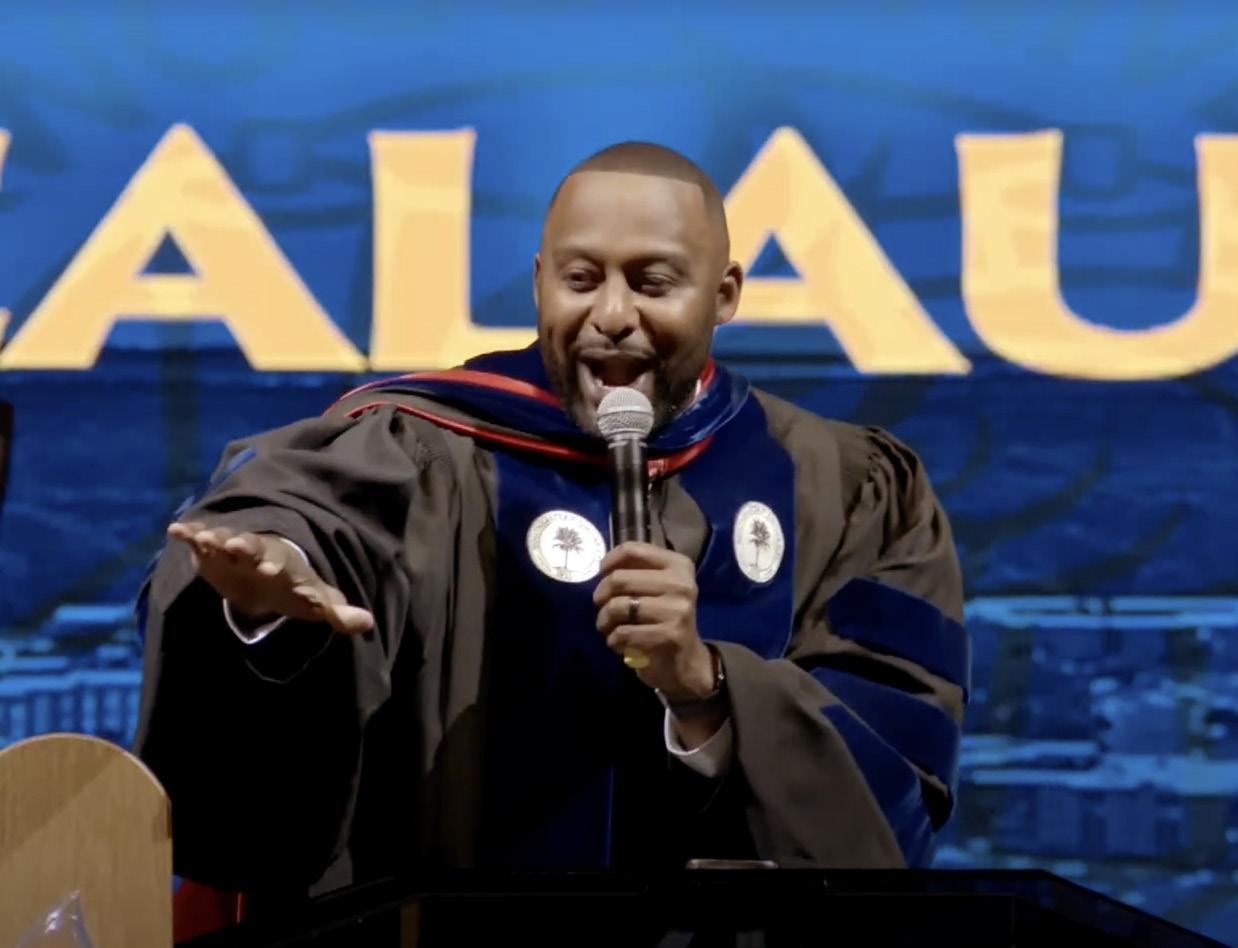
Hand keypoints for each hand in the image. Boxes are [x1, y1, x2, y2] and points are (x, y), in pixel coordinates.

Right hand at [167, 521, 373, 634]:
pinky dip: (191, 533)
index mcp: (284, 563)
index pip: (282, 563)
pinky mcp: (213, 551)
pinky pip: (201, 539)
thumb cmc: (294, 587)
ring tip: (201, 537)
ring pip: (225, 539)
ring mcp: (234, 549)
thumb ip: (338, 612)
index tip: (270, 570)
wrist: (269, 574)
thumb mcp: (316, 600)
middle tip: (235, 545)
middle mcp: (259, 551)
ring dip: (214, 537)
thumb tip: (366, 622)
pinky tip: (176, 529)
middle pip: (252, 546)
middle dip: (245, 546)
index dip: (276, 566)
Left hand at [593, 542, 715, 701]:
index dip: (609, 561)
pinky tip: (620, 643)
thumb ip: (636, 571)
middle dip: (601, 596)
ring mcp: (677, 610)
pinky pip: (622, 633)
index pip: (633, 549)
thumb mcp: (658, 587)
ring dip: (604, 621)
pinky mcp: (669, 636)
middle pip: (619, 579)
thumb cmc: (664, 618)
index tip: (602, 575)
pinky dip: (613, 640)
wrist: (686, 661)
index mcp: (678, 565)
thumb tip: (604, 566)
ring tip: (608, 627)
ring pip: (617, 606)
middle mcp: (681, 584)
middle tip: (602, 607)